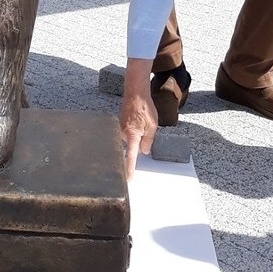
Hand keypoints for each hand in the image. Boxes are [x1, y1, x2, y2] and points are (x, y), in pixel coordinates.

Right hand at [120, 58, 156, 178]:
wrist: (135, 93)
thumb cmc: (144, 108)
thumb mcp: (153, 125)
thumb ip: (148, 140)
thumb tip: (144, 151)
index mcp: (132, 135)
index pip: (130, 156)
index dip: (129, 168)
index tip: (128, 178)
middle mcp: (123, 134)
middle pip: (132, 146)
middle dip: (140, 142)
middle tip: (147, 128)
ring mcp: (120, 129)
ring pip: (131, 139)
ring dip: (138, 135)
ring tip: (143, 120)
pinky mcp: (120, 124)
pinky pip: (128, 133)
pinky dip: (134, 130)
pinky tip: (138, 119)